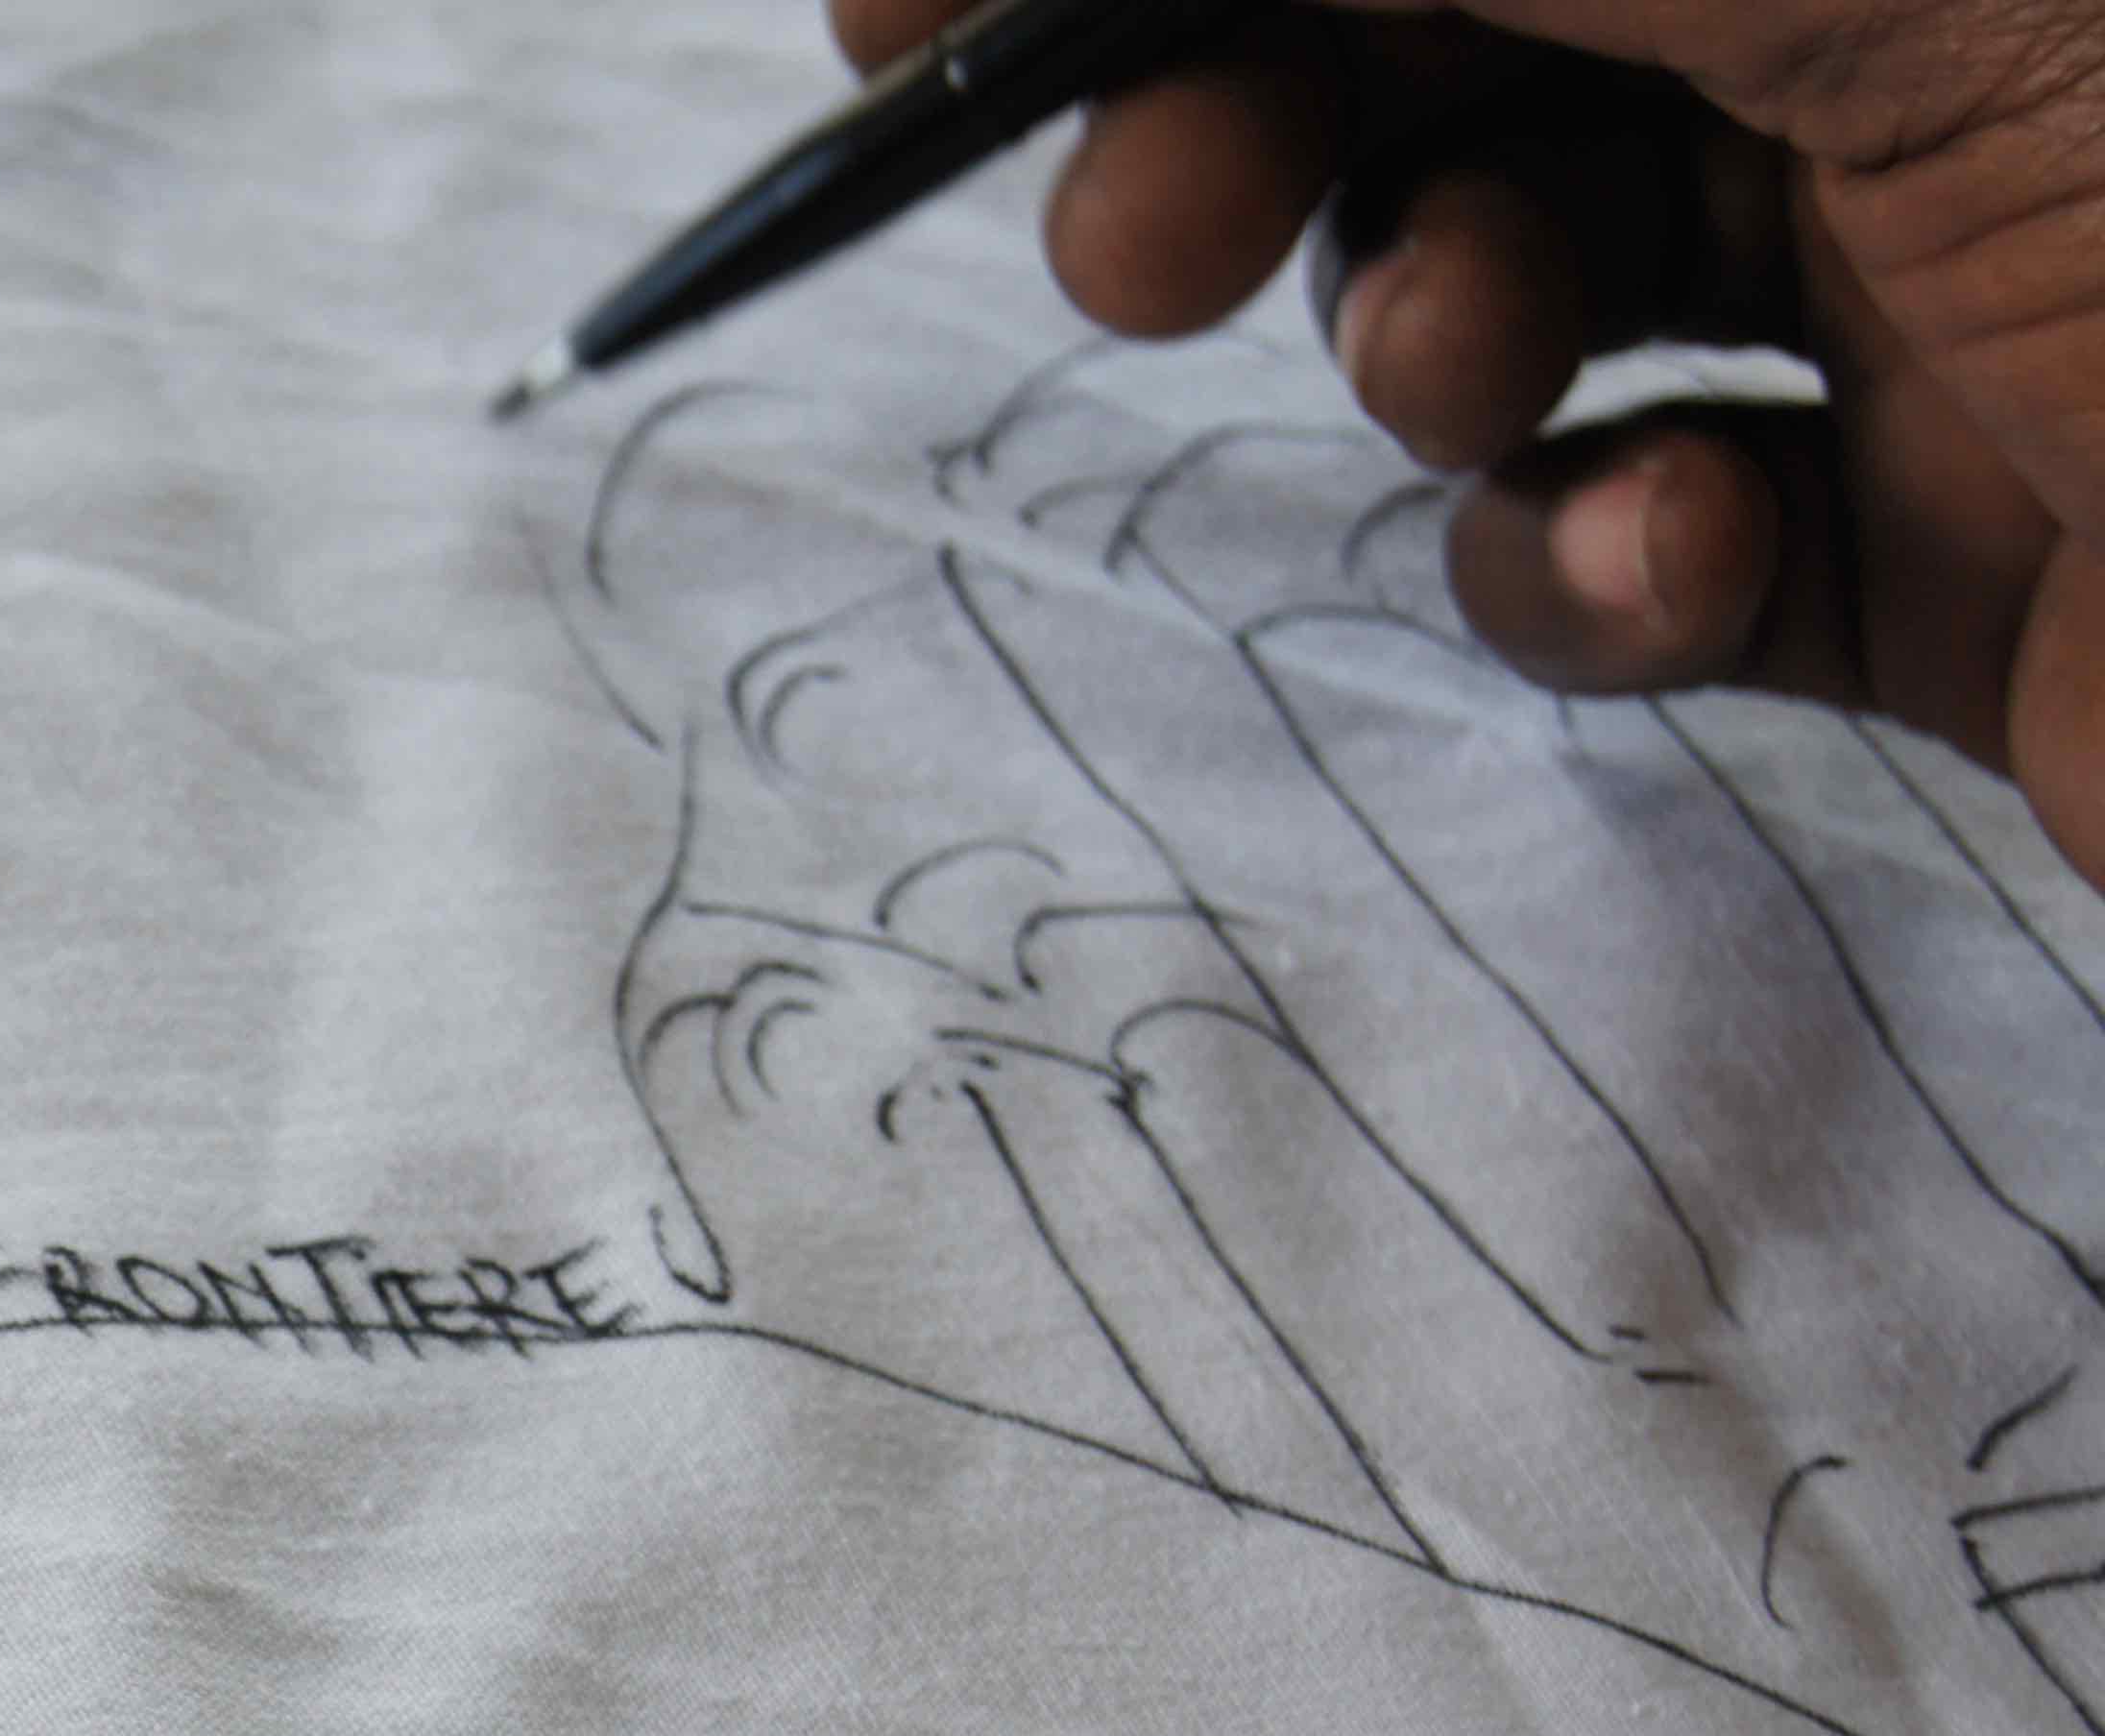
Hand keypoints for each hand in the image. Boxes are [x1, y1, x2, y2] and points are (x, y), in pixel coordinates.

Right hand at [837, 0, 2104, 879]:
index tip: (895, 26)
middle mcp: (1917, 35)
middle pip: (1431, 48)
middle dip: (1238, 135)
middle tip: (1137, 245)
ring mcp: (1943, 283)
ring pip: (1514, 291)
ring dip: (1431, 346)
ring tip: (1485, 387)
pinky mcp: (1955, 550)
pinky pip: (1648, 541)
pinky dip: (1596, 567)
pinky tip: (1685, 557)